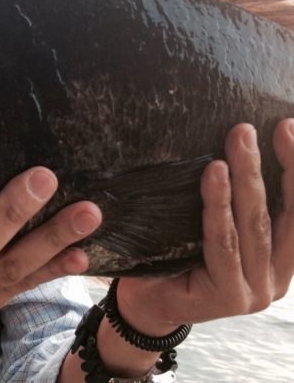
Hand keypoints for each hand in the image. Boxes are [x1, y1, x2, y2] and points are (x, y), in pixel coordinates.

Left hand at [115, 120, 293, 334]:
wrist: (148, 302)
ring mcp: (255, 290)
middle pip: (282, 213)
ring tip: (239, 140)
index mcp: (280, 259)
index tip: (288, 126)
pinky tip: (214, 174)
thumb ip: (234, 205)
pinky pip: (223, 242)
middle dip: (274, 163)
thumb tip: (228, 150)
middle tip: (252, 127)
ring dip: (247, 177)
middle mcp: (276, 276)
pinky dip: (219, 206)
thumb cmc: (180, 258)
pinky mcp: (229, 297)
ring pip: (254, 225)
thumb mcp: (214, 228)